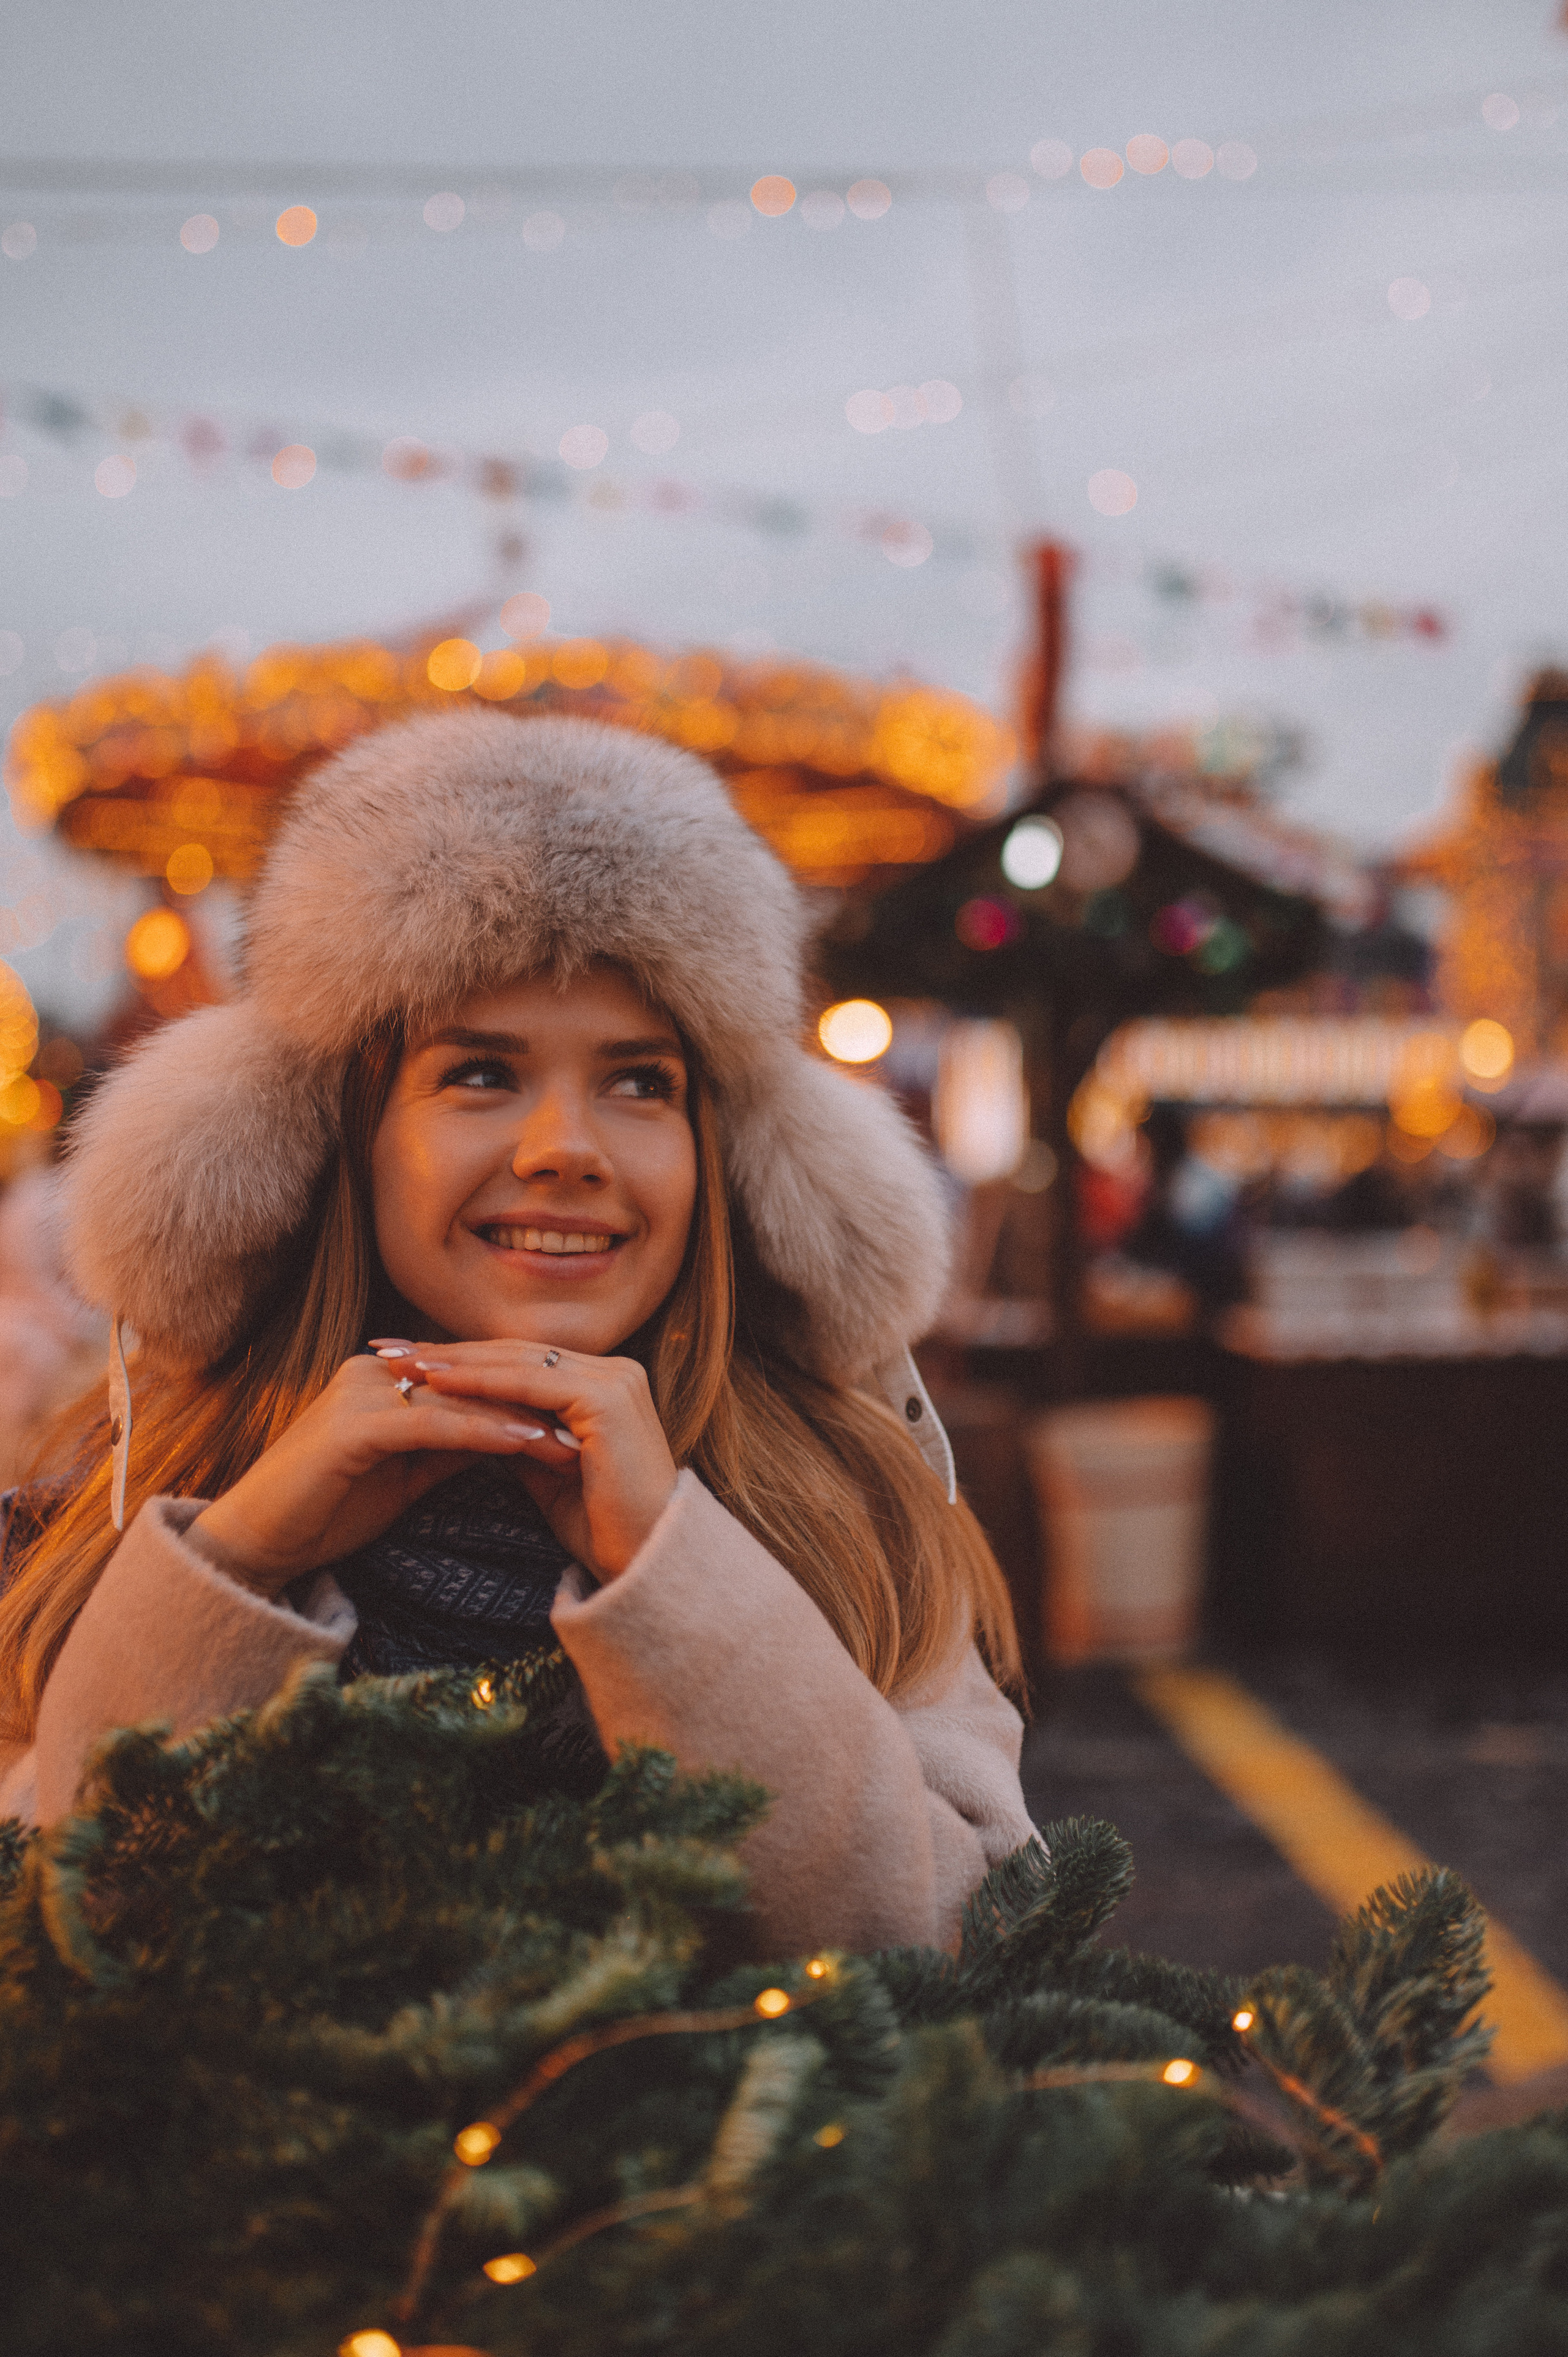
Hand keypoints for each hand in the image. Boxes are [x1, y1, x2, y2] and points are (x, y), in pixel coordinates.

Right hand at [188, 1354, 579, 1598]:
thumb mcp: (405, 1474)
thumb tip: (509, 1434)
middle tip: (599, 1420)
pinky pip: (436, 1424)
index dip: (529, 1398)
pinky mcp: (355, 1426)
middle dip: (537, 1400)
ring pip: (462, 1397)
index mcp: (386, 1378)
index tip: (586, 1419)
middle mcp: (375, 1372)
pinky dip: (486, 1433)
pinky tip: (529, 1443)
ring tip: (579, 1434)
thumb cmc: (328, 1509)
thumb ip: (451, 1447)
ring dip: (523, 1414)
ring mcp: (363, 1394)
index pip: (472, 1379)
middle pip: (474, 1379)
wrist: (258, 1541)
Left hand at [373, 1338, 678, 1580]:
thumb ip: (518, 1439)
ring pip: (520, 1362)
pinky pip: (530, 1385)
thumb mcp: (549, 1474)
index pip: (525, 1362)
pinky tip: (437, 1381)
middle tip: (393, 1349)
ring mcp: (615, 1381)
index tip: (413, 1363)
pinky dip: (480, 1383)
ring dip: (457, 1362)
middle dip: (452, 1352)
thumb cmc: (603, 1530)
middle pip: (518, 1354)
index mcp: (606, 1384)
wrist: (646, 1565)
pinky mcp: (606, 1401)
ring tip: (404, 1363)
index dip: (468, 1361)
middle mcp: (616, 1372)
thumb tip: (472, 1422)